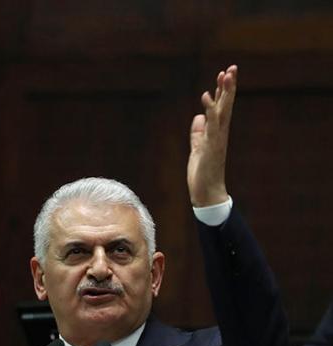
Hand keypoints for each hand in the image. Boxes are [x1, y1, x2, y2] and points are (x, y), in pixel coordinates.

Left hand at [188, 65, 236, 206]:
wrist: (206, 192)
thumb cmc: (203, 173)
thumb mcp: (197, 148)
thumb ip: (198, 133)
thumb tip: (198, 117)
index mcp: (216, 133)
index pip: (221, 108)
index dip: (223, 91)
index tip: (224, 74)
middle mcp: (220, 133)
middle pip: (226, 105)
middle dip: (228, 87)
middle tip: (231, 68)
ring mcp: (217, 138)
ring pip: (223, 111)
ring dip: (224, 93)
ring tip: (225, 74)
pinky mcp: (211, 145)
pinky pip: (212, 124)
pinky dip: (210, 109)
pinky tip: (206, 96)